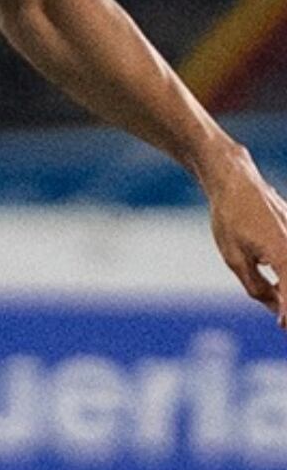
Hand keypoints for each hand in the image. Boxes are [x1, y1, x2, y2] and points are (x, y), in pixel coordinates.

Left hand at [200, 143, 286, 327]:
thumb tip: (276, 308)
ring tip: (279, 307)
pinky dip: (286, 276)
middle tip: (282, 322)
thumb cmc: (230, 218)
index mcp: (284, 256)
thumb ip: (256, 286)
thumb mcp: (235, 258)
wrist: (236, 182)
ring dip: (286, 289)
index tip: (283, 328)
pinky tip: (277, 286)